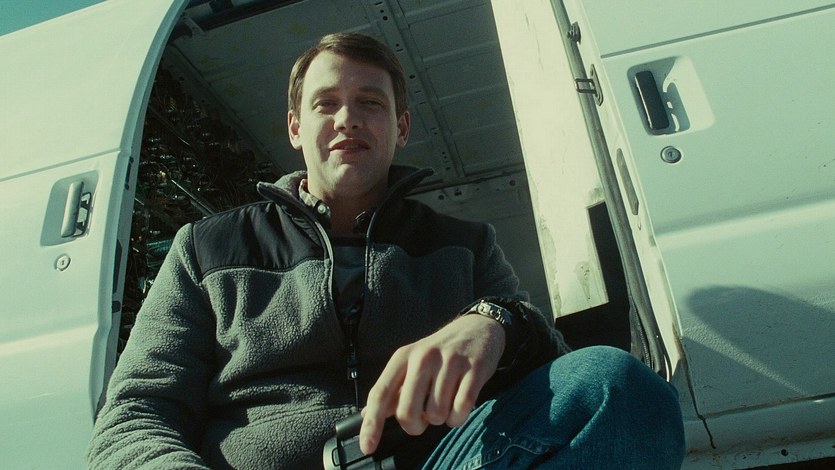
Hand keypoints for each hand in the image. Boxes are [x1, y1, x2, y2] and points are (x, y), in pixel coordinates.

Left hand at [359, 314, 505, 454]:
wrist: (477, 329)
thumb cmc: (439, 353)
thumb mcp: (411, 363)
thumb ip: (391, 390)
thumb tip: (367, 414)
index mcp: (404, 357)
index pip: (380, 394)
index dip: (372, 424)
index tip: (367, 447)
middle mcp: (424, 357)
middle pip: (407, 411)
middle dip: (414, 426)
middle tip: (423, 420)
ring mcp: (450, 363)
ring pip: (436, 414)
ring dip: (440, 419)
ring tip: (444, 404)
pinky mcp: (474, 370)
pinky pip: (461, 409)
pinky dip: (458, 418)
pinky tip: (458, 408)